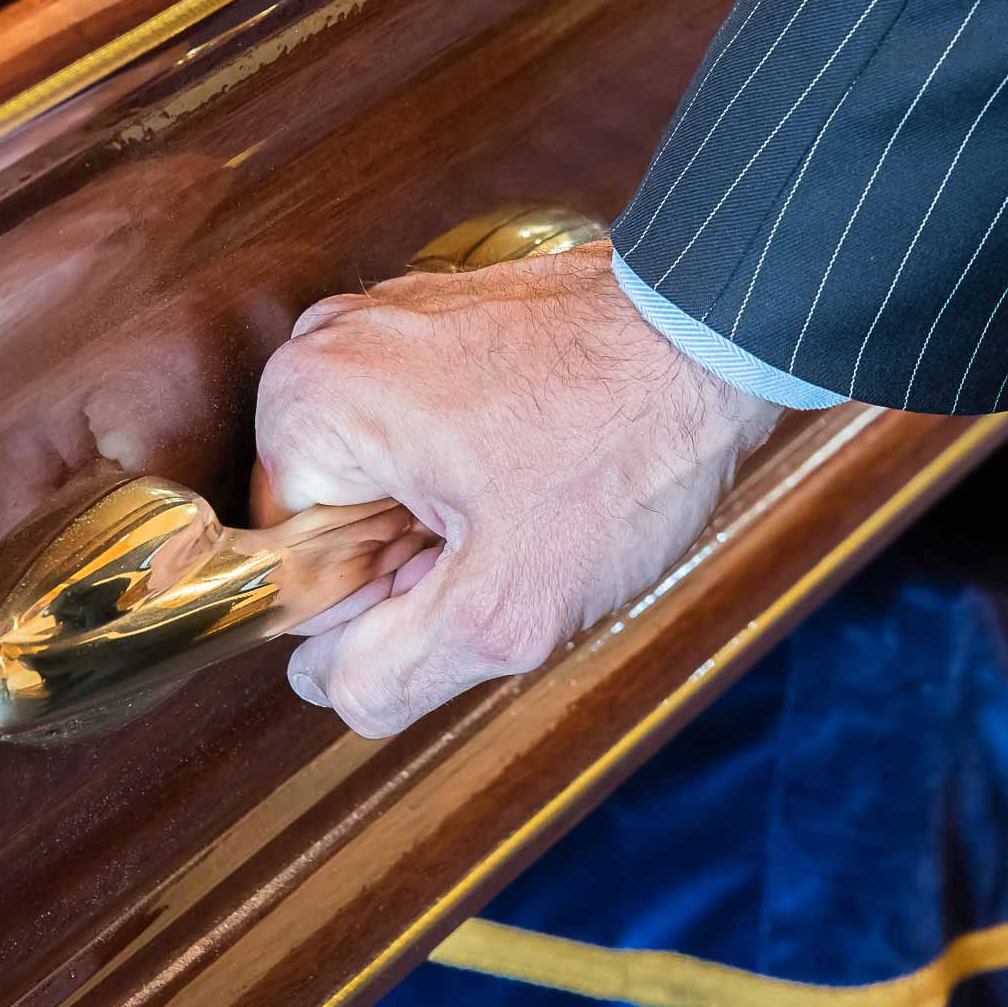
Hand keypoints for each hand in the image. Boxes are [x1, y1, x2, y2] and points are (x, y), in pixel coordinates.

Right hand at [252, 239, 779, 736]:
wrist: (721, 337)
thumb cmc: (625, 448)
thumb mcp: (503, 609)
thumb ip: (388, 674)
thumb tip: (327, 683)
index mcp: (307, 404)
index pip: (287, 570)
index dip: (375, 606)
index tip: (456, 573)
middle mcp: (326, 347)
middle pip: (334, 525)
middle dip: (415, 562)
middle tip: (507, 541)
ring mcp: (387, 326)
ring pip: (386, 487)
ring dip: (449, 522)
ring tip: (530, 500)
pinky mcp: (442, 323)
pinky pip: (425, 438)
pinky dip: (476, 471)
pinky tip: (541, 468)